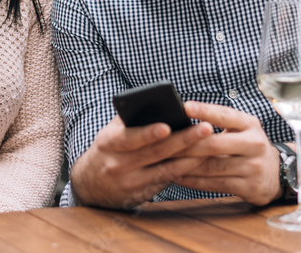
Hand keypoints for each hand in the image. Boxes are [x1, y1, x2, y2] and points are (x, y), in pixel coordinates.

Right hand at [70, 115, 212, 208]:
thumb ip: (129, 119)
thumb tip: (156, 103)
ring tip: (210, 145)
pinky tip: (201, 162)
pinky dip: (184, 171)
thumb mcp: (109, 132)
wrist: (90, 184)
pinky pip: (167, 182)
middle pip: (155, 153)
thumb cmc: (107, 149)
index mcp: (109, 143)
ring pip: (166, 170)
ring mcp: (130, 183)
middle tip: (205, 129)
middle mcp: (118, 165)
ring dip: (190, 157)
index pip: (129, 137)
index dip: (148, 133)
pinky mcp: (141, 196)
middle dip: (183, 140)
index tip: (167, 126)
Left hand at [170, 101, 282, 205]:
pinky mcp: (249, 187)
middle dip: (187, 144)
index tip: (184, 106)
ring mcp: (253, 167)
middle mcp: (254, 144)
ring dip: (186, 165)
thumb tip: (182, 113)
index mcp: (250, 124)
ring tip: (166, 160)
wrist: (276, 173)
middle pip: (215, 144)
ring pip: (213, 166)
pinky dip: (194, 181)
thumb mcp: (241, 128)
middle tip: (165, 142)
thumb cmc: (247, 145)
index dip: (204, 110)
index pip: (225, 115)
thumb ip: (219, 121)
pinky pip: (216, 184)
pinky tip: (179, 177)